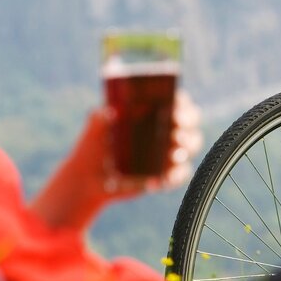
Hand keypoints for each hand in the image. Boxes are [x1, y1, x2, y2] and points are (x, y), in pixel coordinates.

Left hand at [31, 92, 203, 228]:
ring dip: (187, 148)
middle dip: (188, 124)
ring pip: (190, 146)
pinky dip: (175, 176)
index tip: (175, 107)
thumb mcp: (94, 129)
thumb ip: (98, 118)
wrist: (90, 176)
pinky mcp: (166, 173)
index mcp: (152, 111)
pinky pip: (180, 174)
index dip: (181, 102)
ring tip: (173, 154)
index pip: (176, 100)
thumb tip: (108, 112)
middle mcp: (166, 128)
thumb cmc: (95, 145)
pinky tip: (161, 180)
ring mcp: (168, 151)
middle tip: (176, 132)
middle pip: (190, 122)